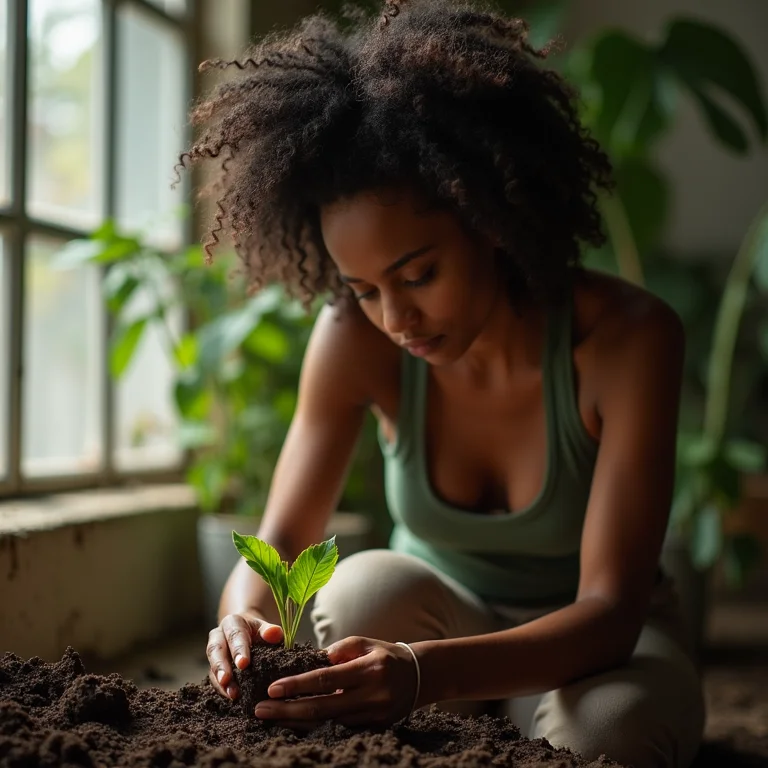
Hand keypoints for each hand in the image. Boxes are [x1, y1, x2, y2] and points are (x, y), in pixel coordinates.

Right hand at [207, 611, 283, 700]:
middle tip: (226, 680)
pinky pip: (213, 678)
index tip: (244, 664)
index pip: (235, 635)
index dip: (238, 650)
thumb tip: (274, 633)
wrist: (248, 633)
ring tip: (231, 694)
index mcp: (232, 623)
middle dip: (221, 666)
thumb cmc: (258, 632)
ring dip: (220, 681)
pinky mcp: (213, 668)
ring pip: (212, 666)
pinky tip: (232, 697)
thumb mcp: (265, 628)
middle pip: (216, 650)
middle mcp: (218, 636)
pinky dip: (222, 688)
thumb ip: (270, 631)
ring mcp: (214, 653)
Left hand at [253, 636, 419, 728]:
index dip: (297, 686)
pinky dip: (316, 727)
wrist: (419, 676)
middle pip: (322, 708)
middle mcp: (372, 696)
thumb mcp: (366, 642)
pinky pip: (340, 729)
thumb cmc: (385, 654)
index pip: (325, 680)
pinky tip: (295, 724)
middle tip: (260, 710)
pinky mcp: (375, 728)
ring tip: (271, 718)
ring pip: (328, 723)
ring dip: (297, 722)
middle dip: (287, 710)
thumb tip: (315, 660)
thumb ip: (340, 649)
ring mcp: (374, 716)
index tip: (271, 689)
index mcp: (368, 670)